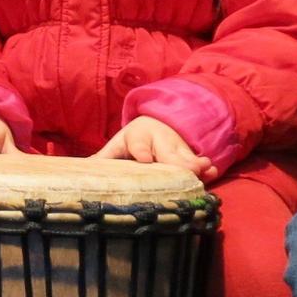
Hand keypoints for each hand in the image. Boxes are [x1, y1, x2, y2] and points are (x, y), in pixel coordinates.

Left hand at [93, 116, 214, 180]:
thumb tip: (84, 168)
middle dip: (175, 161)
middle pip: (168, 153)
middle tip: (184, 169)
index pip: (138, 144)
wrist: (159, 124)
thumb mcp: (118, 144)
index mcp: (138, 136)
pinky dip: (206, 168)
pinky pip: (199, 164)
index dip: (140, 151)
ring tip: (201, 170)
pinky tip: (212, 172)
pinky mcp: (191, 158)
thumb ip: (105, 156)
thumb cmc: (134, 139)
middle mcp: (161, 141)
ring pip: (187, 159)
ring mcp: (178, 149)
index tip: (143, 158)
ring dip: (194, 165)